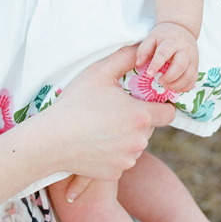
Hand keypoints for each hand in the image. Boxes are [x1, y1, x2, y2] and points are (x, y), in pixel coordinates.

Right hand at [40, 46, 174, 184]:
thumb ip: (125, 58)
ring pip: (135, 144)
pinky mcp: (115, 173)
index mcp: (140, 116)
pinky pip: (121, 160)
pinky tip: (95, 142)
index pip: (168, 113)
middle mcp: (139, 141)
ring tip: (101, 126)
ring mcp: (128, 160)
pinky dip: (112, 152)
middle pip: (149, 127)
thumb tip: (141, 49)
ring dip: (125, 136)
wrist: (52, 140)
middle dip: (136, 118)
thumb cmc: (76, 103)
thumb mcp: (99, 72)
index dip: (160, 105)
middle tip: (113, 110)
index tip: (146, 101)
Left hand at [135, 22, 198, 92]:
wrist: (182, 29)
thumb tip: (138, 64)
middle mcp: (185, 50)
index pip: (164, 53)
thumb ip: (144, 50)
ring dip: (177, 84)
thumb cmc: (164, 35)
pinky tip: (176, 88)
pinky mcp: (196, 65)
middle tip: (159, 81)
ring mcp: (193, 58)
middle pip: (180, 65)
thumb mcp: (152, 37)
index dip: (156, 65)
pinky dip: (186, 87)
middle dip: (170, 77)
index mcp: (172, 41)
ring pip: (189, 74)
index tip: (149, 74)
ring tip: (166, 86)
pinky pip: (194, 79)